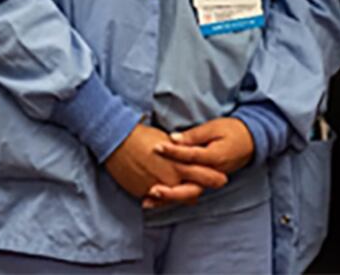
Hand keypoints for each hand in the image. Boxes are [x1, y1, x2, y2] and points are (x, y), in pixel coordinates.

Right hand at [103, 124, 226, 202]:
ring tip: (192, 195)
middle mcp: (170, 179)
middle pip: (194, 191)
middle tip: (212, 188)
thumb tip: (189, 154)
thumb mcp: (167, 141)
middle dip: (203, 189)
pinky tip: (168, 195)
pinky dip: (165, 198)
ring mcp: (158, 188)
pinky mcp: (144, 193)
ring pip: (177, 198)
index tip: (222, 178)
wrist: (117, 143)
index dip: (214, 177)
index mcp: (178, 163)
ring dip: (183, 195)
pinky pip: (159, 201)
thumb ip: (180, 151)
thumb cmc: (143, 137)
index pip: (203, 174)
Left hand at [146, 117, 252, 209]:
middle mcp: (212, 174)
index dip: (173, 152)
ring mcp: (209, 181)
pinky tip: (156, 200)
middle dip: (170, 192)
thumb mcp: (214, 128)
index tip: (156, 147)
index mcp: (215, 158)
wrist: (250, 141)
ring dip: (168, 199)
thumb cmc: (232, 131)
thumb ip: (193, 135)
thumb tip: (173, 138)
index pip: (191, 157)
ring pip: (187, 195)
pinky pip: (188, 193)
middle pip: (190, 189)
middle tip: (151, 190)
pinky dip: (172, 197)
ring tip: (148, 201)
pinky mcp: (205, 182)